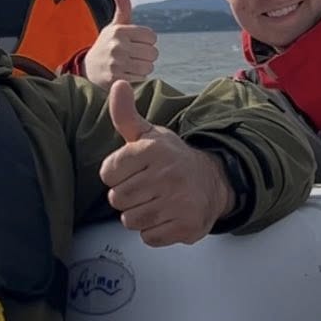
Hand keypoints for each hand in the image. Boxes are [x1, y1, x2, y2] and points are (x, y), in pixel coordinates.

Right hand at [81, 0, 158, 87]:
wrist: (88, 69)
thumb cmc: (107, 44)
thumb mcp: (114, 26)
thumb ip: (122, 8)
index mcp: (119, 30)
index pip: (151, 37)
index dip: (148, 41)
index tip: (138, 43)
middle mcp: (117, 45)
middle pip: (152, 53)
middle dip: (147, 56)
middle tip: (135, 56)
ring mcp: (116, 63)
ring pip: (148, 67)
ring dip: (143, 68)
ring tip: (132, 65)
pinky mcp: (116, 79)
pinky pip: (140, 78)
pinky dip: (137, 78)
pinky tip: (127, 74)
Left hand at [99, 81, 232, 246]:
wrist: (212, 180)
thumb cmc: (171, 159)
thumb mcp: (148, 135)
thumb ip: (126, 115)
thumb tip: (117, 84)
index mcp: (152, 150)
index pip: (107, 174)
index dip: (117, 175)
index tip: (134, 171)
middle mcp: (166, 174)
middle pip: (117, 200)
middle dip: (128, 197)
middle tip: (147, 188)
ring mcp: (178, 201)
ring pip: (130, 221)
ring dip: (140, 215)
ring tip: (157, 201)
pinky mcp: (186, 225)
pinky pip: (149, 237)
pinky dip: (155, 231)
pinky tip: (167, 216)